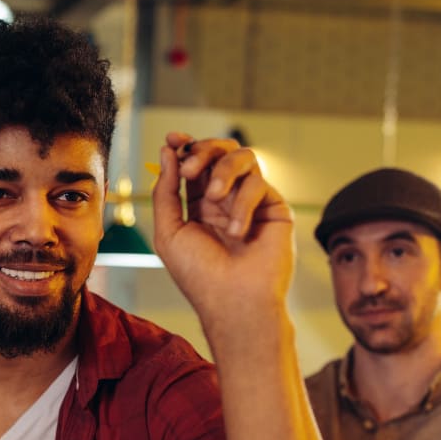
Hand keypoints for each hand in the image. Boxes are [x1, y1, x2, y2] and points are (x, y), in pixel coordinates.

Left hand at [152, 133, 294, 327]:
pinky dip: (242, 204)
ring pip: (242, 157)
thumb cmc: (199, 274)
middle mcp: (227, 200)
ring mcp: (252, 202)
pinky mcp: (275, 207)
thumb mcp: (169, 231)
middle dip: (202, 151)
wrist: (233, 301)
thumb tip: (167, 152)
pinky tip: (237, 232)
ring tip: (212, 198)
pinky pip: (258, 183)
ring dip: (222, 171)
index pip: (195, 164)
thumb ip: (166, 191)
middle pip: (219, 152)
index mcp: (199, 206)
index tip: (172, 138)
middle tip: (191, 167)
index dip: (184, 147)